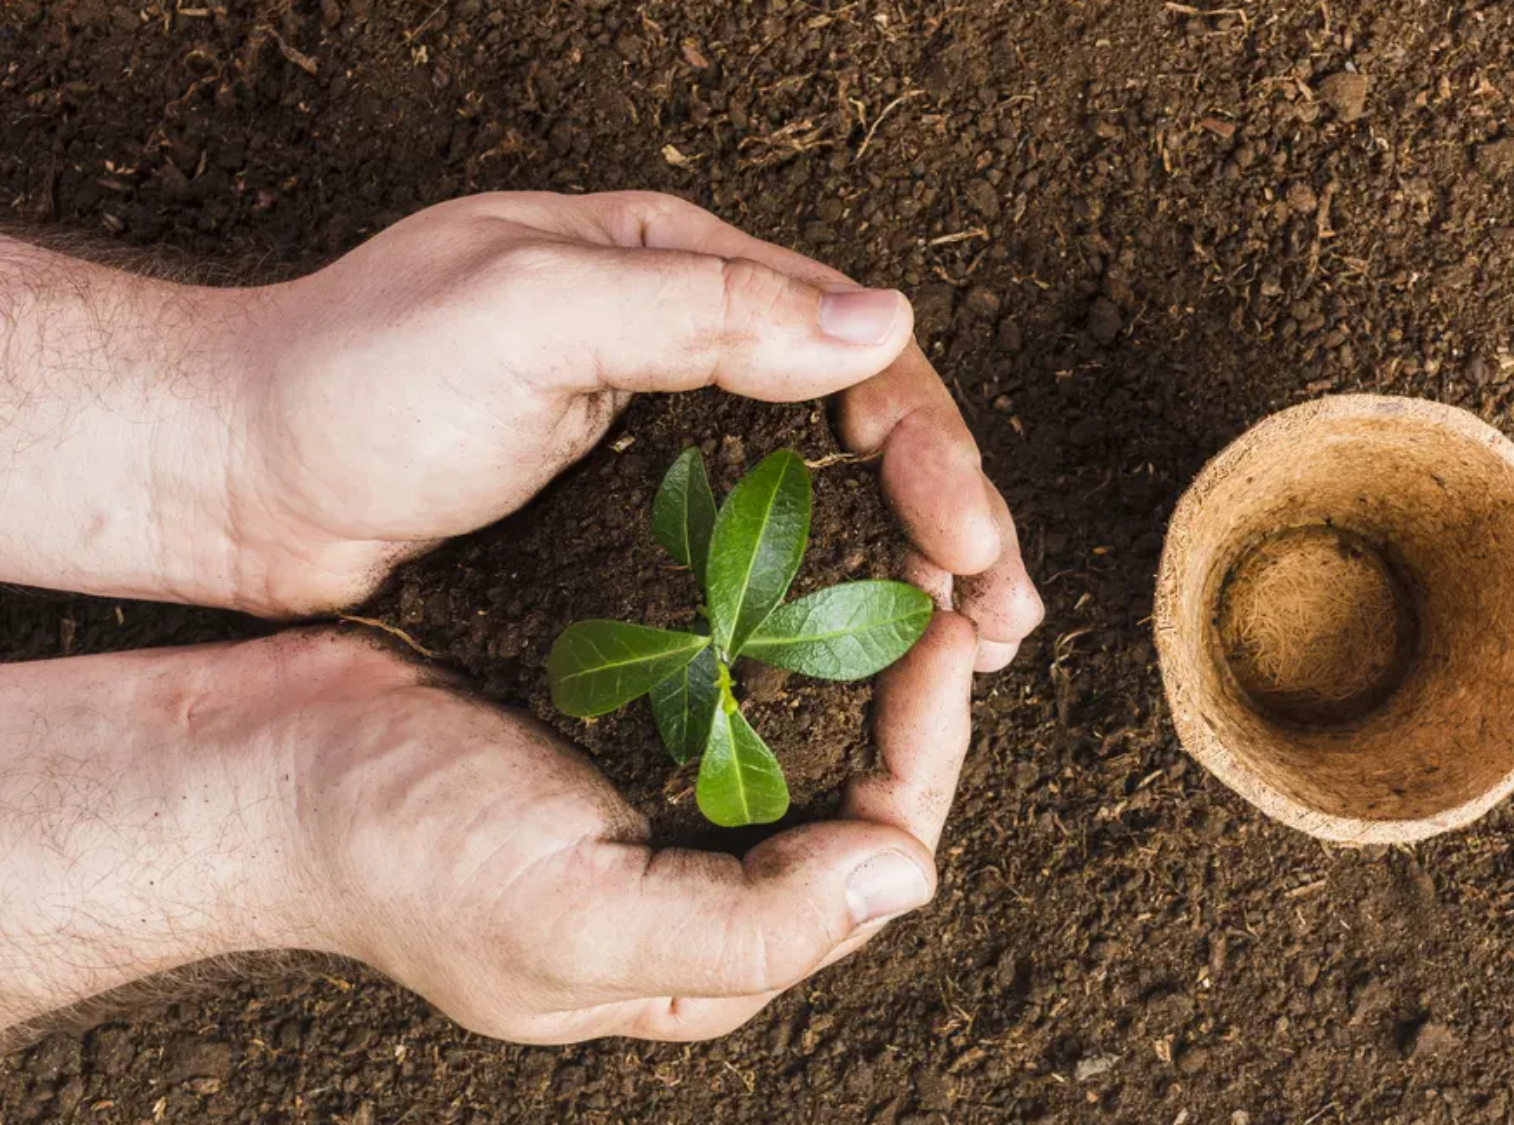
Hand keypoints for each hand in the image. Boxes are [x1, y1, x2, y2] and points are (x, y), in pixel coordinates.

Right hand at [0, 624, 977, 1043]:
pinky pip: (738, 680)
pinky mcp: (616, 729)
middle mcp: (698, 885)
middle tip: (947, 579)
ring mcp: (657, 805)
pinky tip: (799, 563)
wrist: (252, 767)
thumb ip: (750, 924)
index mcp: (705, 955)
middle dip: (915, 690)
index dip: (929, 749)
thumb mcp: (573, 920)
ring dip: (861, 647)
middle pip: (859, 794)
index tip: (945, 636)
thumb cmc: (396, 854)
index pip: (876, 857)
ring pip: (808, 730)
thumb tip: (903, 880)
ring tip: (899, 557)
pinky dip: (782, 622)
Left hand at [234, 191, 1041, 666]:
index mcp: (675, 264)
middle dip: (946, 509)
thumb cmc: (354, 378)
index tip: (968, 538)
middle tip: (1001, 612)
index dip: (927, 440)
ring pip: (823, 483)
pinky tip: (861, 641)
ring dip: (904, 556)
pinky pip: (759, 538)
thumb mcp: (530, 314)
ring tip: (971, 639)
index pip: (850, 340)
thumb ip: (705, 312)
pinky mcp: (628, 506)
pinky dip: (824, 586)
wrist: (232, 475)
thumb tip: (879, 323)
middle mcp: (683, 335)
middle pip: (858, 417)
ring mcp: (659, 425)